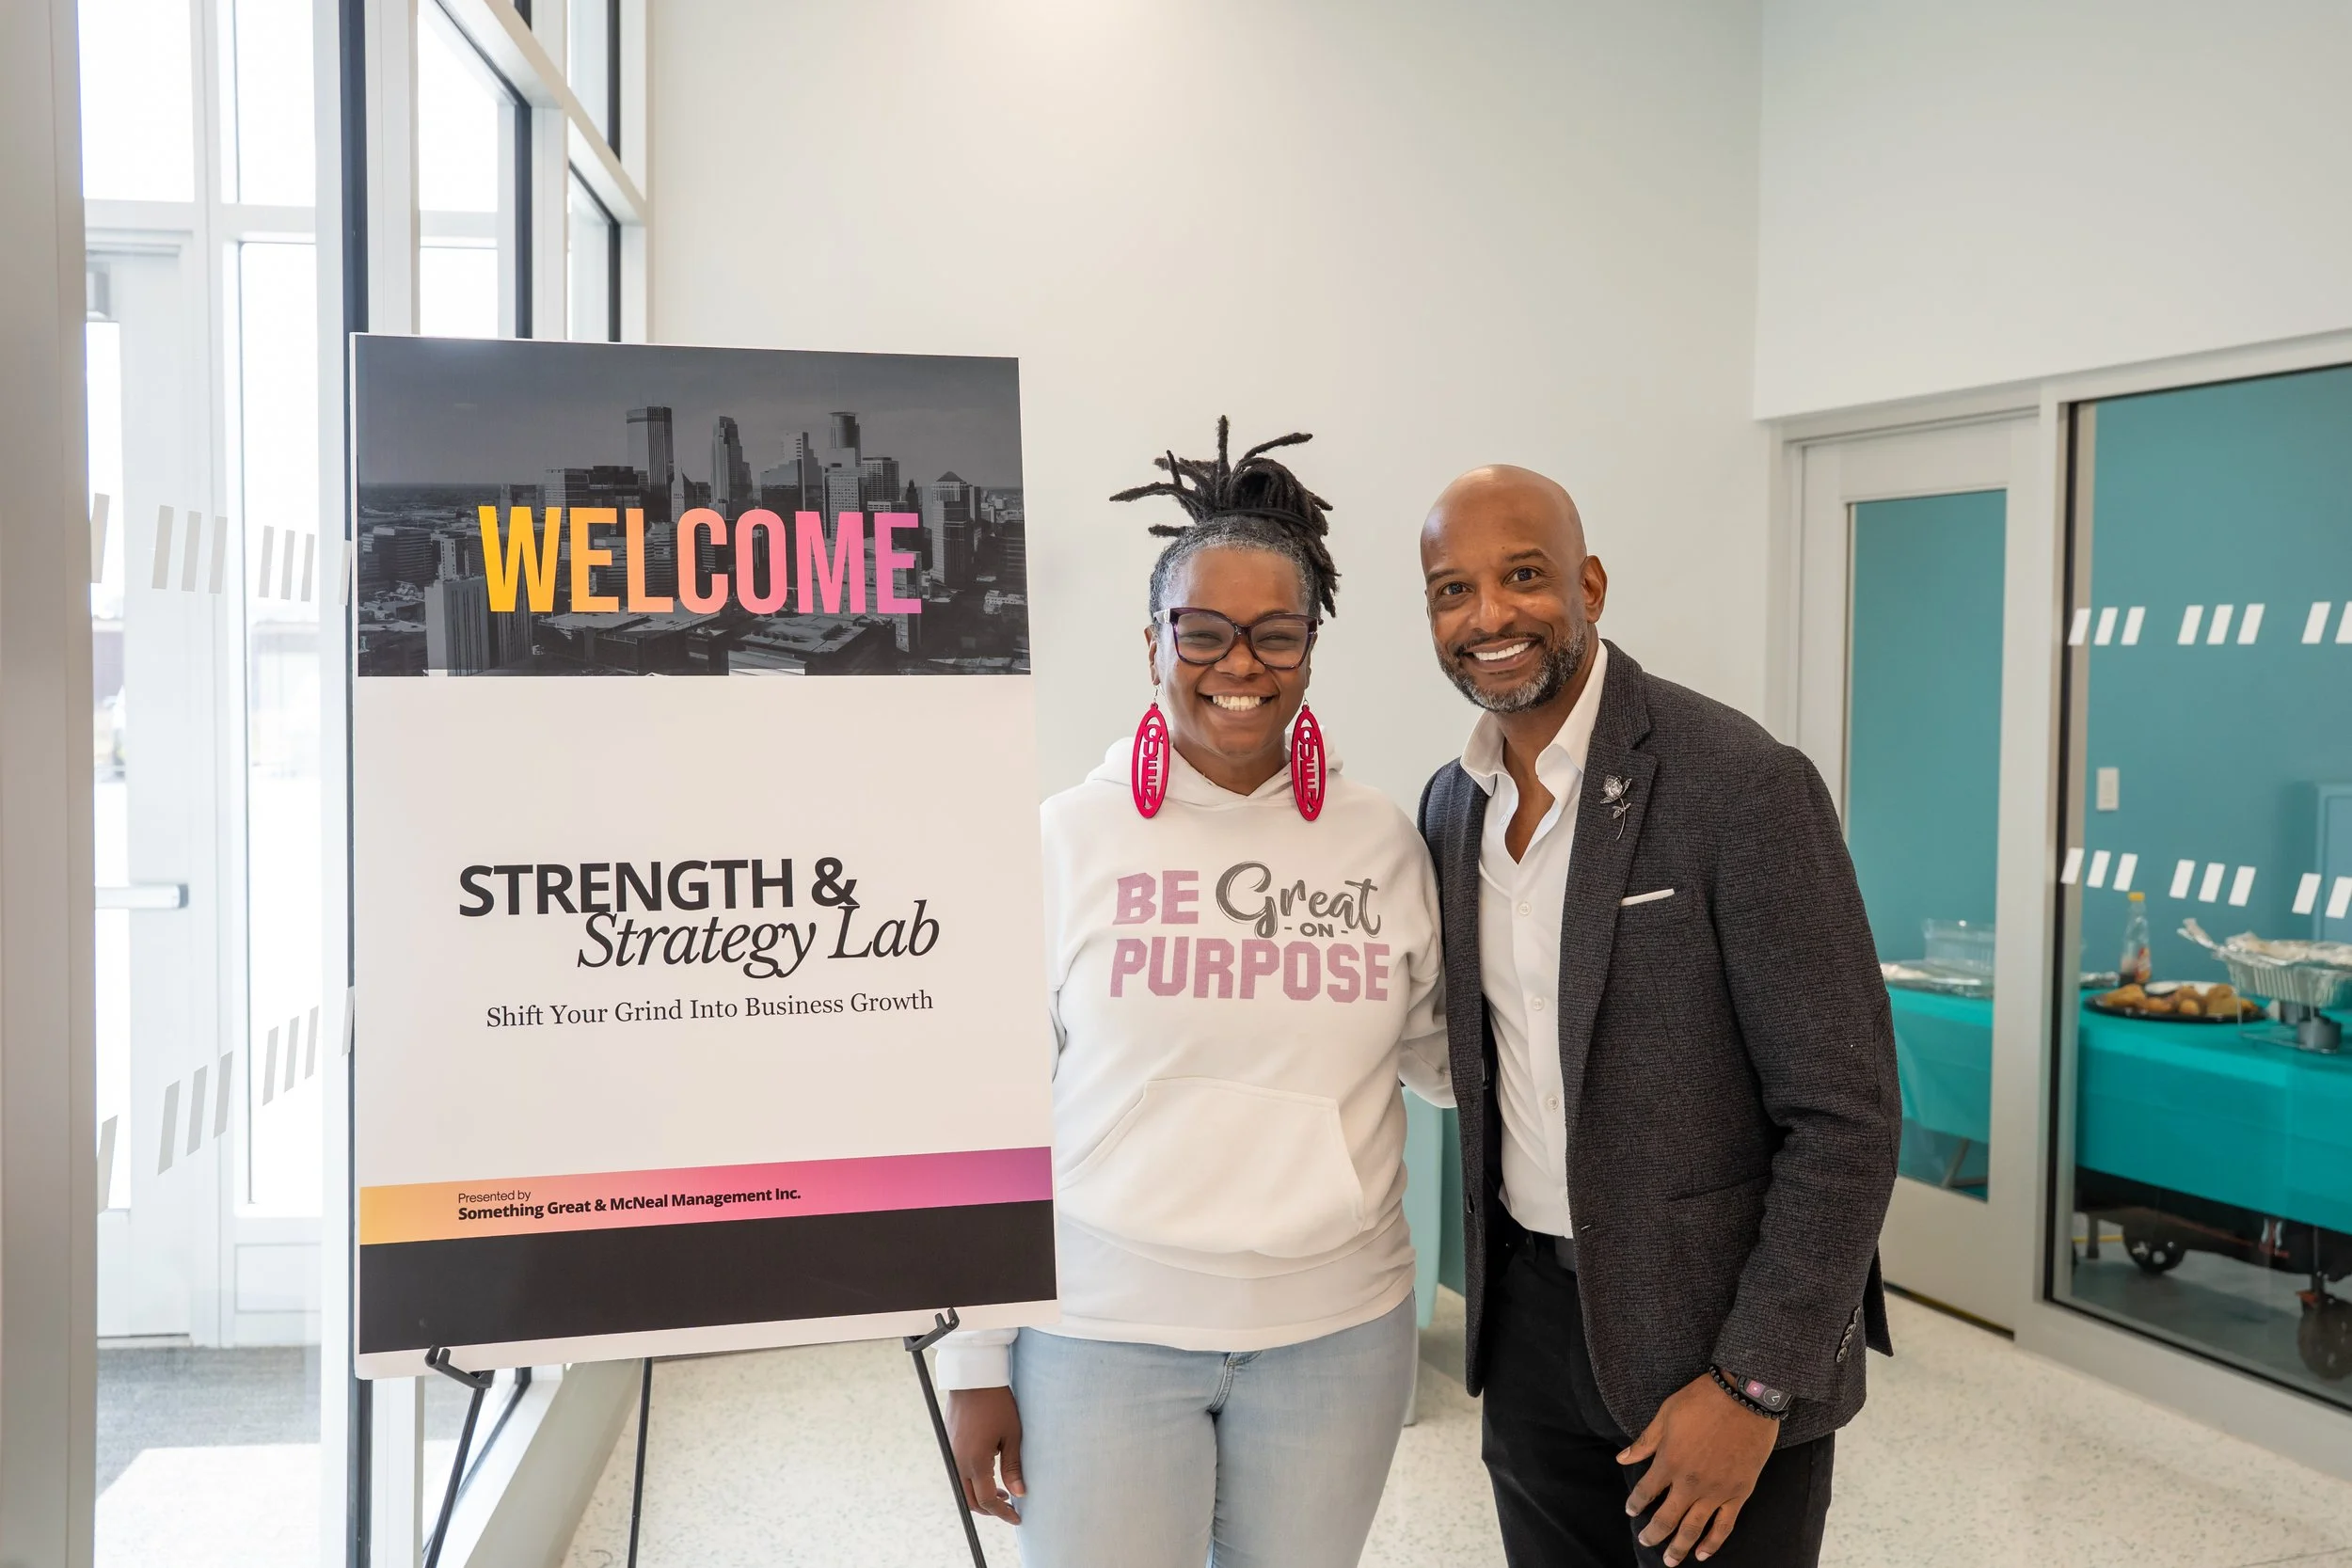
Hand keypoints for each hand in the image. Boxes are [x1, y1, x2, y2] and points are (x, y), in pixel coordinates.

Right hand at [946, 1386, 1024, 1523]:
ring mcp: (951, 1454)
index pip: (988, 1500)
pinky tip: (988, 1473)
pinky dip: (973, 1481)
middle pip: (971, 1500)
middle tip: (1010, 1506)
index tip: (1017, 1517)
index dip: (1003, 1513)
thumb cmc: (997, 1404)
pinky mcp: (949, 1445)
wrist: (974, 1378)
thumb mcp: (1012, 1435)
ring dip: (980, 1495)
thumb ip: (1013, 1468)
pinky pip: (959, 1472)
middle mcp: (959, 1462)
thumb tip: (1020, 1493)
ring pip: (963, 1488)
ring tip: (1001, 1491)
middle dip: (990, 1509)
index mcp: (976, 1462)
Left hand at [1617, 1372, 1777, 1564]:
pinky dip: (1713, 1542)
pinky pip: (1724, 1525)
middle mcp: (1690, 1483)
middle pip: (1666, 1518)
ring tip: (1669, 1561)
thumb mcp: (1665, 1415)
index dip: (1636, 1504)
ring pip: (1693, 1529)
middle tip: (1645, 1542)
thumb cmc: (1701, 1401)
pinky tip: (1703, 1553)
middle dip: (1653, 1534)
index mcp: (1669, 1462)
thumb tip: (1621, 1458)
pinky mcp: (1739, 1493)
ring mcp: (1716, 1492)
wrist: (1745, 1397)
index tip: (1631, 1511)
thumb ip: (1645, 1442)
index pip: (1646, 1492)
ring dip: (1679, 1547)